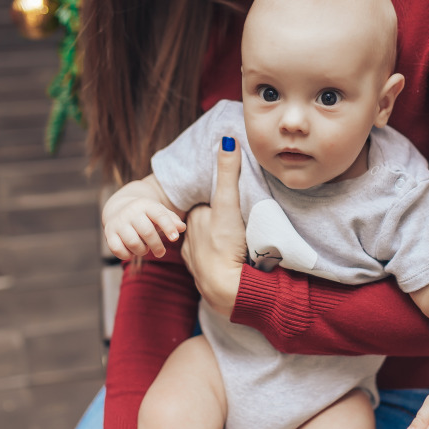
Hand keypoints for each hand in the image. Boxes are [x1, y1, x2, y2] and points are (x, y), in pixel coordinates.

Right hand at [103, 179, 184, 259]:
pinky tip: (132, 252)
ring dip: (142, 251)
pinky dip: (127, 255)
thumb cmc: (145, 214)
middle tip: (161, 252)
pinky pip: (117, 249)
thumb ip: (171, 220)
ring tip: (145, 249)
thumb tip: (182, 228)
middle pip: (147, 232)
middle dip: (157, 246)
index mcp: (145, 204)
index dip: (168, 227)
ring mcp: (118, 223)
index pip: (159, 215)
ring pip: (133, 242)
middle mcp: (130, 212)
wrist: (119, 208)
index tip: (175, 239)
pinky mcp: (108, 233)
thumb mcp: (159, 212)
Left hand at [181, 139, 246, 317]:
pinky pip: (210, 263)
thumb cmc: (226, 245)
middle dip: (220, 222)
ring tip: (238, 245)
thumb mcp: (229, 205)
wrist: (227, 289)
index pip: (210, 202)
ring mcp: (194, 258)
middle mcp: (188, 237)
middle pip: (209, 221)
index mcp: (194, 217)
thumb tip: (226, 138)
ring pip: (208, 243)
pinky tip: (231, 262)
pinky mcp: (202, 276)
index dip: (224, 201)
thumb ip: (228, 173)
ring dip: (220, 243)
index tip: (237, 205)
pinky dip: (219, 261)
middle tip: (241, 226)